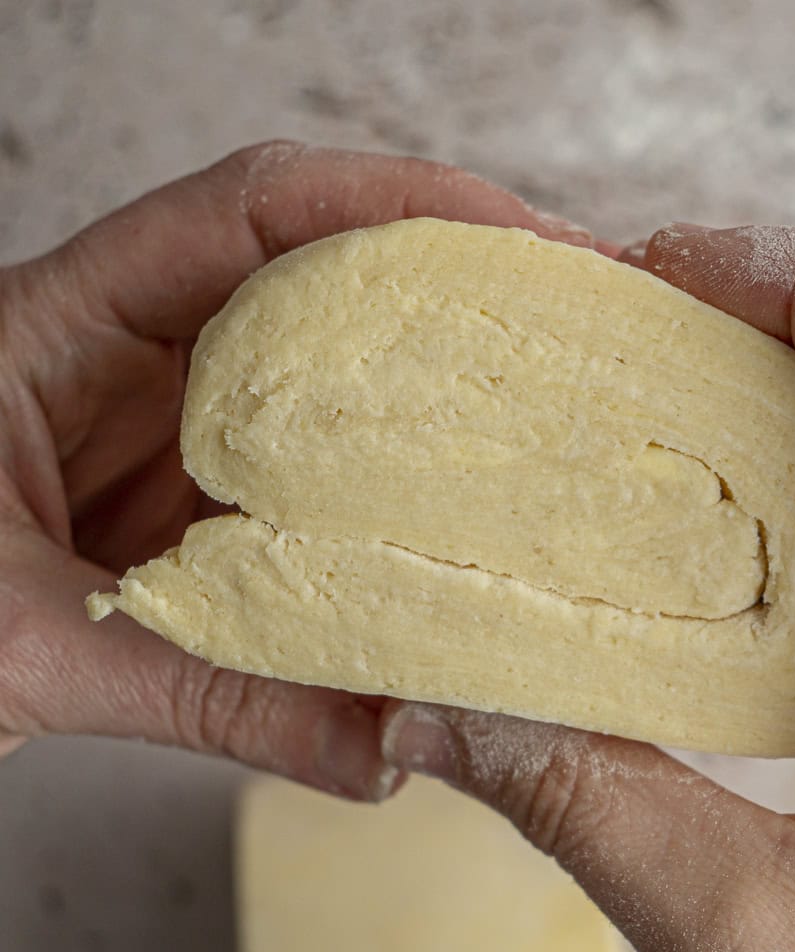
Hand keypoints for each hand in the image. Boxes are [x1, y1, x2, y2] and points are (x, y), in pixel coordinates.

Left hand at [0, 142, 589, 791]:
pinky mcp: (171, 506)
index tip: (515, 233)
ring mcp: (149, 430)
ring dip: (430, 377)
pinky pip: (297, 477)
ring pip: (314, 371)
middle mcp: (115, 358)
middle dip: (449, 276)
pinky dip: (380, 490)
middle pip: (306, 269)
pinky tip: (460, 517)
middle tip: (582, 309)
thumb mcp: (24, 652)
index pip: (243, 212)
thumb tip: (388, 751)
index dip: (388, 201)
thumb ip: (209, 700)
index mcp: (50, 329)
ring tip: (554, 397)